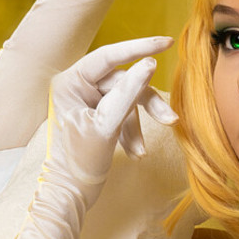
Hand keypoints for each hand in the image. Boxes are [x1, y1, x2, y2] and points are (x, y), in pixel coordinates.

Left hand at [13, 36, 178, 238]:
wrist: (70, 196)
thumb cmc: (79, 163)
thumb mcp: (106, 126)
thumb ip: (127, 94)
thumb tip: (149, 64)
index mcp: (70, 82)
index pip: (109, 56)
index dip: (139, 48)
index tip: (166, 43)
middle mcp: (77, 87)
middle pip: (123, 82)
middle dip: (145, 104)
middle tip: (169, 119)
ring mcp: (88, 102)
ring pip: (127, 99)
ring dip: (139, 124)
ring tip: (142, 151)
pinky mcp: (98, 117)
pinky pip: (124, 114)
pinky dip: (132, 132)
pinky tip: (135, 152)